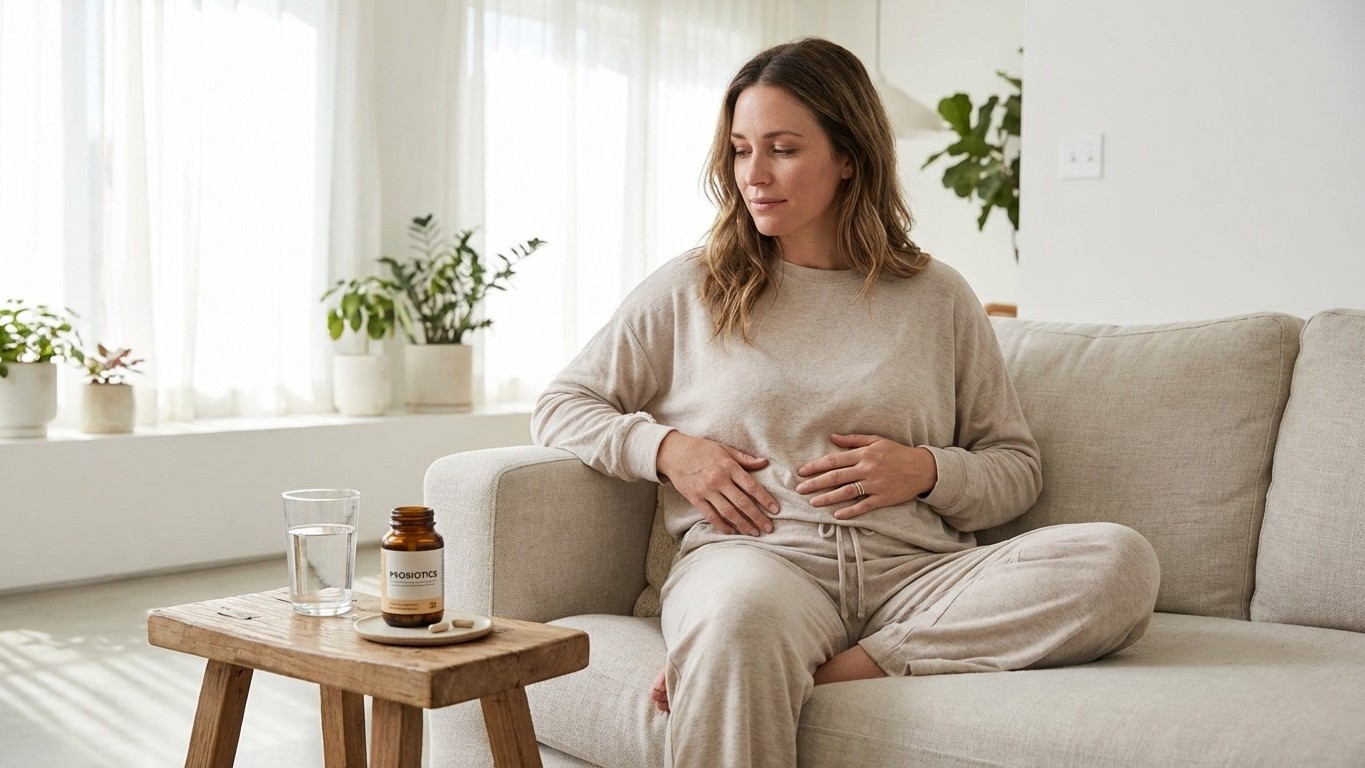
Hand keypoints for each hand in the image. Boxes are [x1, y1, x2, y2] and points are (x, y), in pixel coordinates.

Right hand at [656, 431, 779, 535]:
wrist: (674, 453)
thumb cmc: (702, 449)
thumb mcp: (724, 449)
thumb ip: (744, 458)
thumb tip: (764, 462)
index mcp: (728, 466)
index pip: (751, 486)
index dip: (765, 499)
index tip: (776, 510)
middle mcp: (718, 480)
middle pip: (742, 502)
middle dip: (757, 517)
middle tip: (769, 528)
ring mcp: (706, 491)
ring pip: (728, 512)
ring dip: (742, 524)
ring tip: (754, 533)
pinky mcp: (695, 499)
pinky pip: (711, 516)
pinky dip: (722, 526)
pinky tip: (732, 532)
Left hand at [795, 433, 936, 519]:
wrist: (922, 468)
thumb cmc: (897, 452)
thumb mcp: (876, 440)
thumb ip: (853, 440)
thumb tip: (832, 437)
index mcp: (863, 454)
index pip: (834, 460)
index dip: (816, 466)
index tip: (801, 471)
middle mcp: (867, 469)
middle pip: (836, 477)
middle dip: (815, 483)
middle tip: (799, 490)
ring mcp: (875, 485)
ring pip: (846, 492)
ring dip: (828, 498)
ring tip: (813, 503)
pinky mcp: (883, 498)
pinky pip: (864, 506)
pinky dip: (850, 511)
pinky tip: (837, 516)